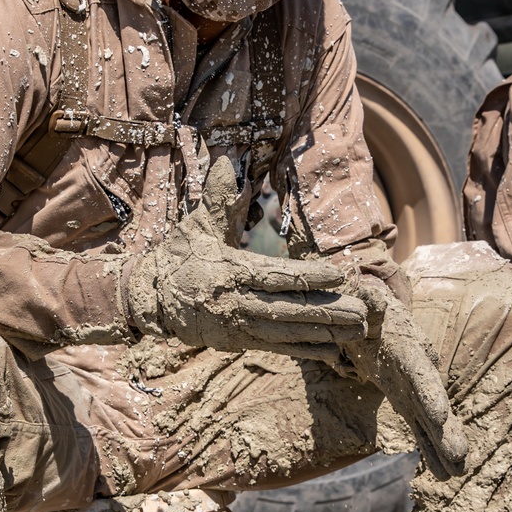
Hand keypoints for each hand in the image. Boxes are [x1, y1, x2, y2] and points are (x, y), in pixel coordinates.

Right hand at [126, 156, 367, 354]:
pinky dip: (305, 350)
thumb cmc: (178, 255)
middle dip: (328, 312)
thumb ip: (217, 197)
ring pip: (287, 332)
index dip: (308, 277)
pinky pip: (277, 347)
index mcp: (229, 271)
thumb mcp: (195, 224)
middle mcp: (236, 303)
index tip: (339, 276)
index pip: (275, 275)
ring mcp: (237, 326)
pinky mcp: (237, 342)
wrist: (149, 297)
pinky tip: (333, 351)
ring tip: (357, 332)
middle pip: (288, 309)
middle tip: (362, 312)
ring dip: (324, 333)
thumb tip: (225, 161)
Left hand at [345, 283, 467, 477]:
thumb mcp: (367, 306)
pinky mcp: (409, 403)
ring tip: (457, 473)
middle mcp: (420, 374)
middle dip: (447, 431)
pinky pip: (421, 430)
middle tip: (459, 455)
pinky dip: (431, 451)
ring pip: (432, 424)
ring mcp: (416, 391)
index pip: (421, 375)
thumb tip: (367, 294)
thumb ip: (368, 304)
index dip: (431, 396)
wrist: (378, 319)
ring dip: (443, 448)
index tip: (440, 417)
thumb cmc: (370, 311)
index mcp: (410, 351)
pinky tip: (443, 473)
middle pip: (434, 405)